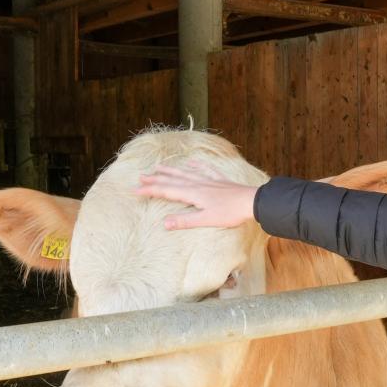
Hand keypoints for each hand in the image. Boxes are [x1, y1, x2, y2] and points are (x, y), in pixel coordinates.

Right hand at [136, 163, 258, 229]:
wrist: (251, 202)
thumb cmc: (230, 213)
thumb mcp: (206, 220)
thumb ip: (185, 221)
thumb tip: (164, 223)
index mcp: (193, 194)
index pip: (166, 191)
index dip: (150, 190)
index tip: (135, 190)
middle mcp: (198, 184)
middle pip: (173, 180)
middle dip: (155, 178)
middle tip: (141, 176)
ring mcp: (209, 180)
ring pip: (185, 173)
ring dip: (171, 170)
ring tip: (159, 166)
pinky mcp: (219, 181)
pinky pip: (205, 170)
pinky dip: (196, 166)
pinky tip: (191, 163)